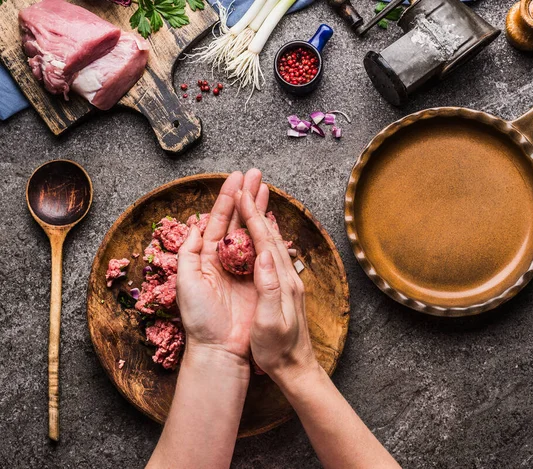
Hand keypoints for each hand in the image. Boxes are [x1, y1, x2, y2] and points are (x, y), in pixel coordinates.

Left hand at [176, 170, 268, 359]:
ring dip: (259, 208)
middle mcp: (227, 257)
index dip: (227, 198)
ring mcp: (245, 267)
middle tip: (256, 173)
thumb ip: (189, 252)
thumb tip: (196, 225)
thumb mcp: (185, 282)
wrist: (220, 347)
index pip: (219, 220)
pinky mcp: (260, 278)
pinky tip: (273, 217)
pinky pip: (265, 251)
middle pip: (238, 219)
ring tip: (266, 186)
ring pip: (253, 230)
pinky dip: (269, 232)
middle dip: (246, 195)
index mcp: (207, 256)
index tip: (237, 178)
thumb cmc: (199, 318)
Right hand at [236, 188, 318, 383]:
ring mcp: (288, 281)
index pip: (264, 241)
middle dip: (258, 207)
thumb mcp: (268, 322)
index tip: (241, 192)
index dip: (252, 215)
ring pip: (274, 241)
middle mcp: (287, 276)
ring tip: (256, 199)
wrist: (296, 368)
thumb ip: (268, 288)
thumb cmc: (277, 350)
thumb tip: (264, 256)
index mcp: (281, 281)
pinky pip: (274, 253)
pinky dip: (266, 236)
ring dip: (263, 218)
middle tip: (250, 183)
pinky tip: (264, 233)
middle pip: (271, 234)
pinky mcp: (285, 287)